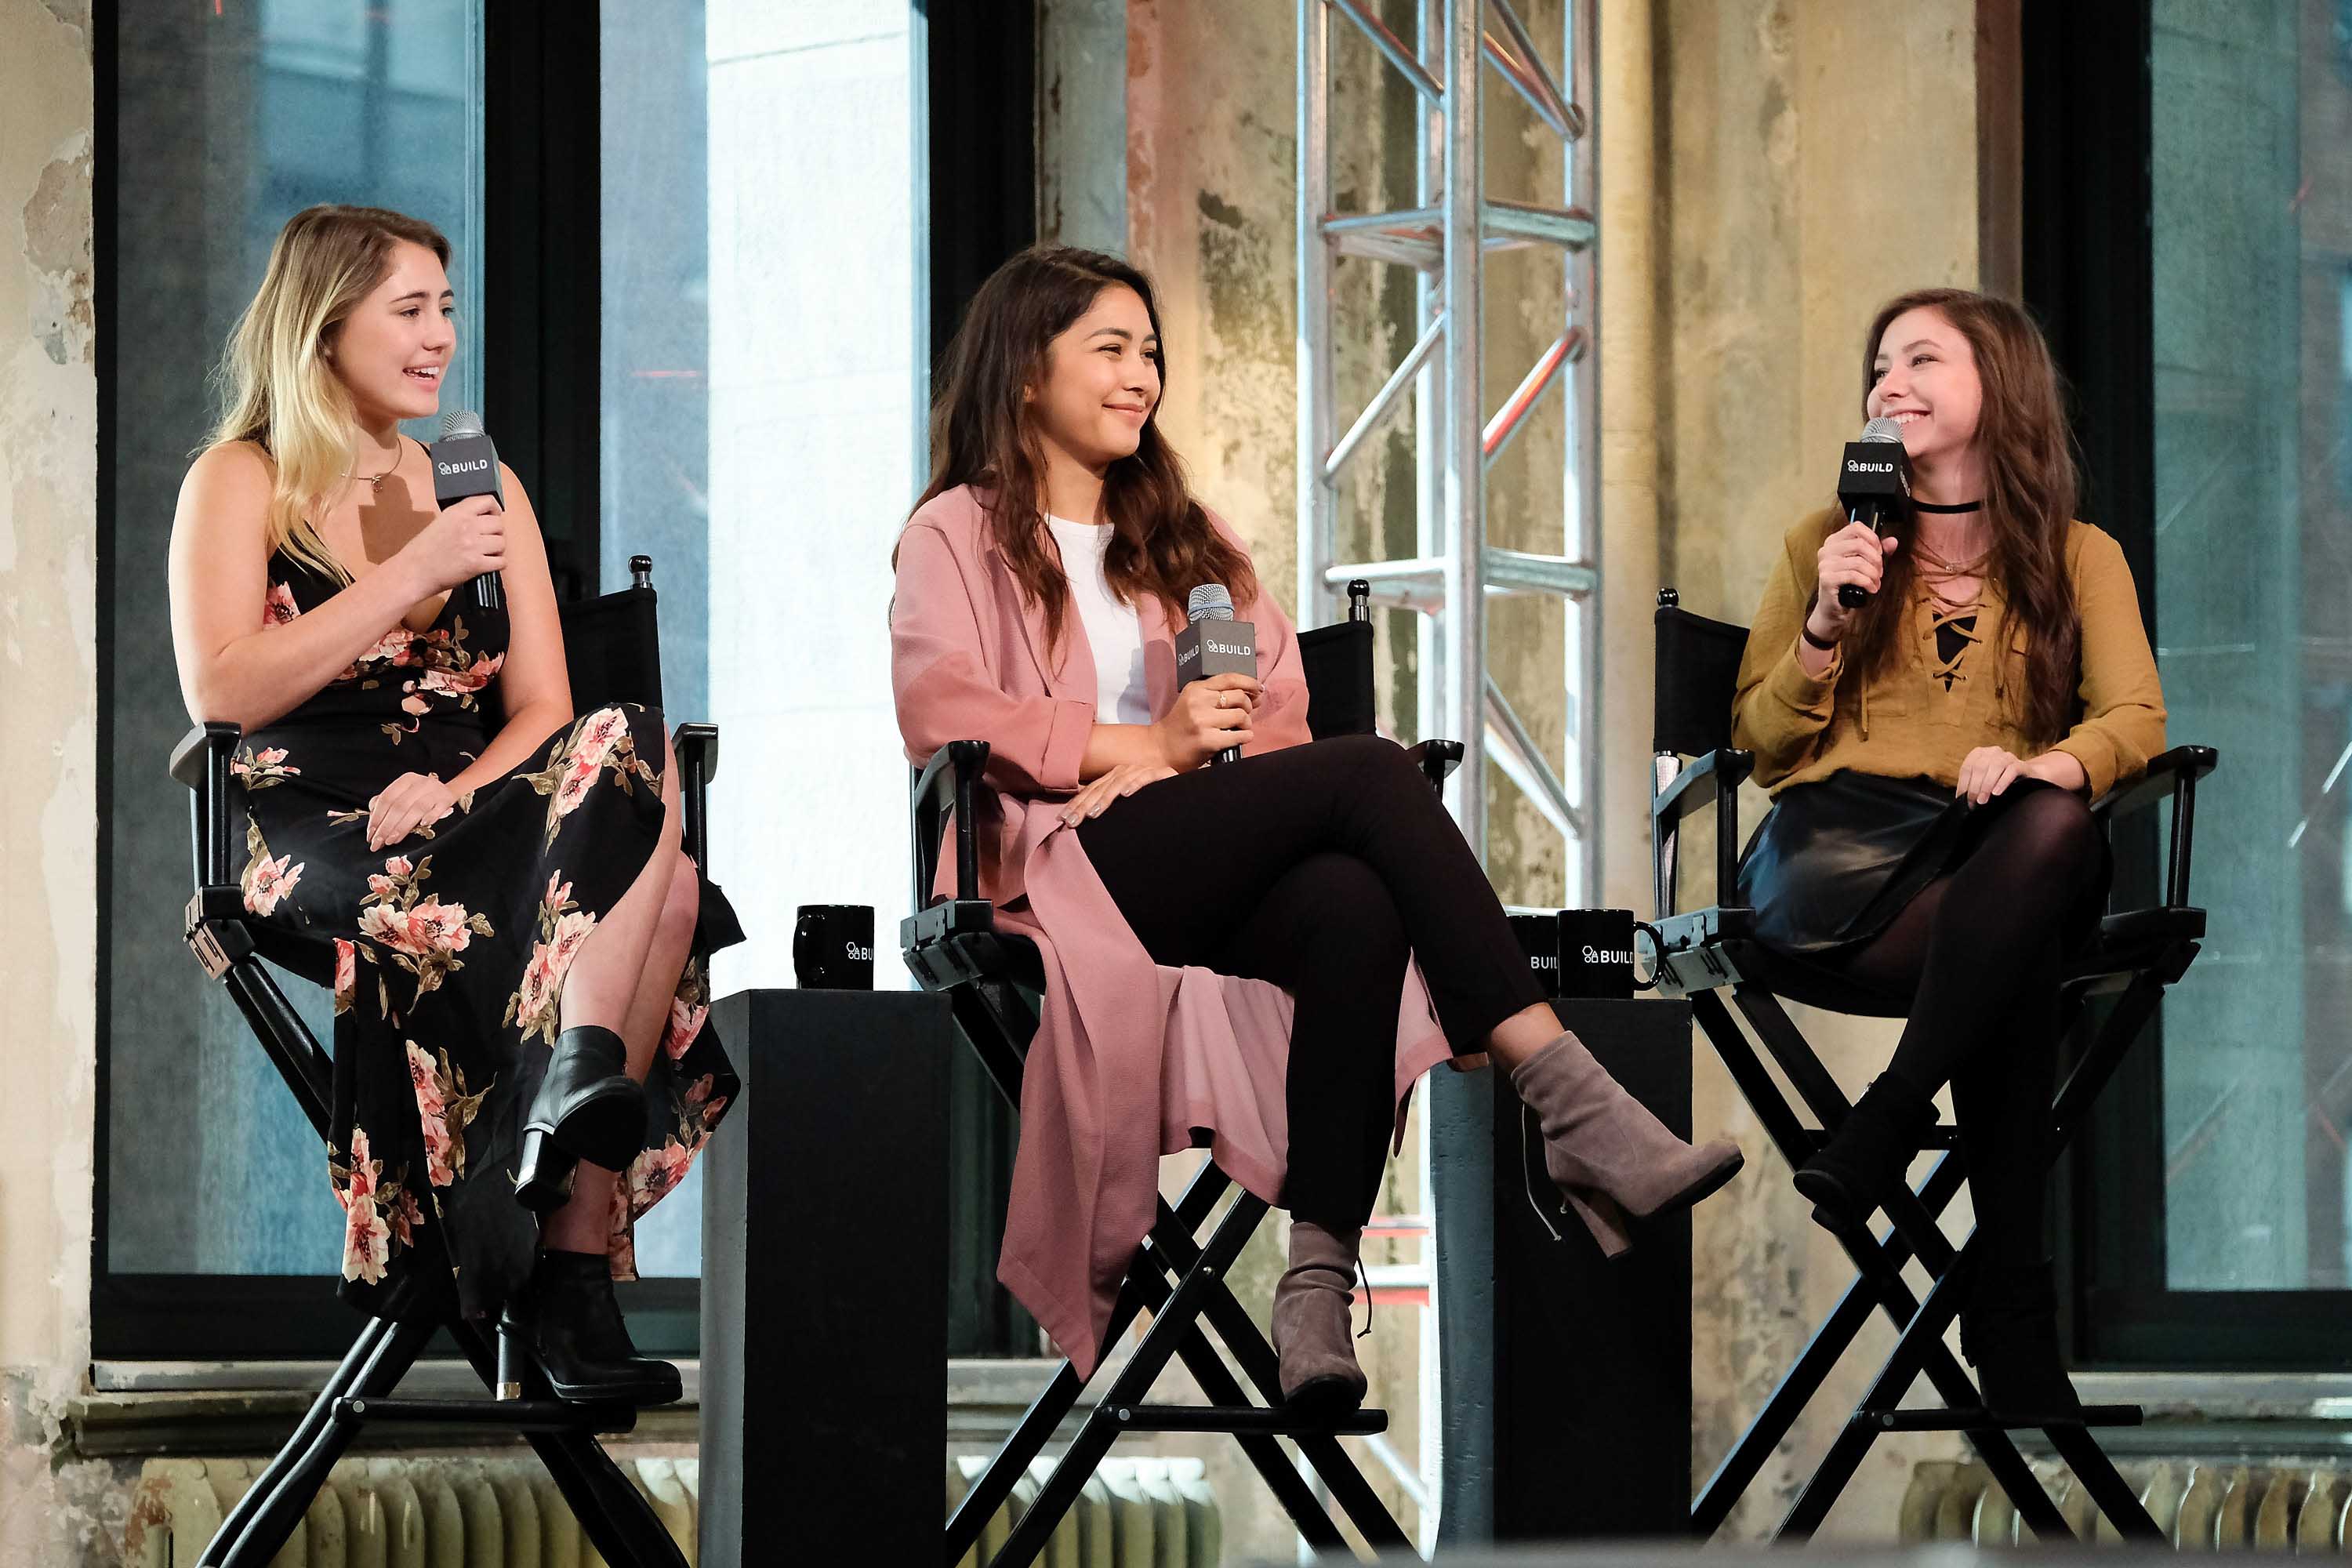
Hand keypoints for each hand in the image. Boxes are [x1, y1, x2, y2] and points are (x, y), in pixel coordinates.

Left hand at [366, 771, 457, 849]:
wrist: (447, 792)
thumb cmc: (420, 797)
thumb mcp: (402, 795)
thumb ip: (386, 804)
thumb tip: (373, 820)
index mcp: (406, 780)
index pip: (387, 799)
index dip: (376, 817)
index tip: (370, 834)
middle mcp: (420, 783)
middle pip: (399, 806)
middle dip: (386, 827)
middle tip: (378, 842)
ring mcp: (435, 791)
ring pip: (416, 809)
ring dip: (402, 827)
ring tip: (392, 841)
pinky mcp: (447, 800)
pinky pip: (437, 810)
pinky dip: (429, 818)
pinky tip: (422, 826)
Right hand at [395, 492, 505, 596]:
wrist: (414, 571)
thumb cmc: (424, 549)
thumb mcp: (441, 522)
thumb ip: (462, 517)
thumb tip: (483, 519)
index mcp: (457, 512)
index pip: (487, 500)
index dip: (494, 509)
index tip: (493, 516)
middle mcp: (468, 525)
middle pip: (499, 524)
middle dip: (496, 533)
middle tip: (487, 540)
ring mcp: (473, 545)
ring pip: (502, 543)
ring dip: (497, 549)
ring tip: (486, 553)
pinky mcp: (476, 564)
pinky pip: (501, 561)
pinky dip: (497, 564)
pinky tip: (487, 564)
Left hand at [1060, 761, 1177, 826]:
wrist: (1185, 789)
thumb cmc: (1156, 799)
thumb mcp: (1130, 804)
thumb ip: (1112, 808)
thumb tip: (1087, 819)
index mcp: (1116, 777)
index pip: (1092, 790)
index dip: (1076, 804)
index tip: (1063, 820)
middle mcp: (1126, 771)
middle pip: (1100, 788)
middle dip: (1083, 805)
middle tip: (1072, 821)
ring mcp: (1143, 770)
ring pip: (1118, 783)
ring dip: (1105, 798)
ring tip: (1092, 813)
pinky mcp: (1162, 773)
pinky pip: (1146, 777)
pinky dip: (1135, 784)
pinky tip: (1125, 794)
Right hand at [1153, 672, 1259, 770]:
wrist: (1160, 749)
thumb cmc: (1181, 727)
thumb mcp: (1194, 702)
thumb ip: (1219, 696)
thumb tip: (1254, 694)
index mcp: (1196, 689)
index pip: (1229, 678)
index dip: (1249, 682)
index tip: (1259, 688)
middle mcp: (1198, 702)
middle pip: (1239, 697)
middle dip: (1248, 707)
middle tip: (1244, 715)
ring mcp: (1202, 721)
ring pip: (1241, 715)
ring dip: (1246, 724)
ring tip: (1239, 728)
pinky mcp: (1208, 740)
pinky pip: (1240, 735)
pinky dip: (1245, 737)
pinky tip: (1240, 737)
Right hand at [1807, 521, 1900, 643]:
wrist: (1834, 609)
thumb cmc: (1849, 585)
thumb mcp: (1866, 565)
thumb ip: (1878, 552)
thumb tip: (1893, 541)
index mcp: (1834, 542)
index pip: (1856, 527)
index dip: (1873, 538)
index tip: (1879, 553)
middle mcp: (1826, 550)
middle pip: (1859, 544)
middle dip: (1876, 559)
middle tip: (1880, 572)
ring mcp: (1825, 564)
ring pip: (1858, 562)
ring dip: (1873, 574)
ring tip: (1876, 582)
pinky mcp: (1826, 579)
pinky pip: (1853, 575)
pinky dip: (1867, 582)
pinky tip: (1871, 589)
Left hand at [1955, 746, 2030, 805]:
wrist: (2026, 778)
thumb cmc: (1998, 781)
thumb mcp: (1983, 780)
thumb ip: (1972, 785)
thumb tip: (1961, 800)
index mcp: (1979, 753)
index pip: (1967, 768)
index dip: (1963, 784)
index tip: (1962, 799)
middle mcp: (1993, 752)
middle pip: (1980, 767)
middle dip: (1974, 787)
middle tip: (1973, 802)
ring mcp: (2008, 756)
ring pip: (1995, 767)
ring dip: (1986, 786)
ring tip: (1983, 801)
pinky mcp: (2021, 764)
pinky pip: (2011, 770)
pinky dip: (2002, 782)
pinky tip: (1996, 793)